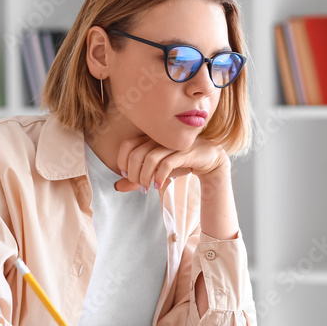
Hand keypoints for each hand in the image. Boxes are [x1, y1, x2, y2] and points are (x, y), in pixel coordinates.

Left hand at [114, 135, 228, 192]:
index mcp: (151, 137)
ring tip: (146, 188)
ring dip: (145, 177)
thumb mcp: (156, 170)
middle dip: (133, 173)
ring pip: (150, 159)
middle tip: (138, 185)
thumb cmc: (180, 162)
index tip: (127, 175)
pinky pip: (167, 164)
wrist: (209, 159)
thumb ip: (138, 177)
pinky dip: (159, 176)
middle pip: (136, 153)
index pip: (127, 144)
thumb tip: (117, 186)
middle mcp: (160, 138)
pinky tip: (159, 185)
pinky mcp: (185, 152)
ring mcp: (172, 144)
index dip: (122, 161)